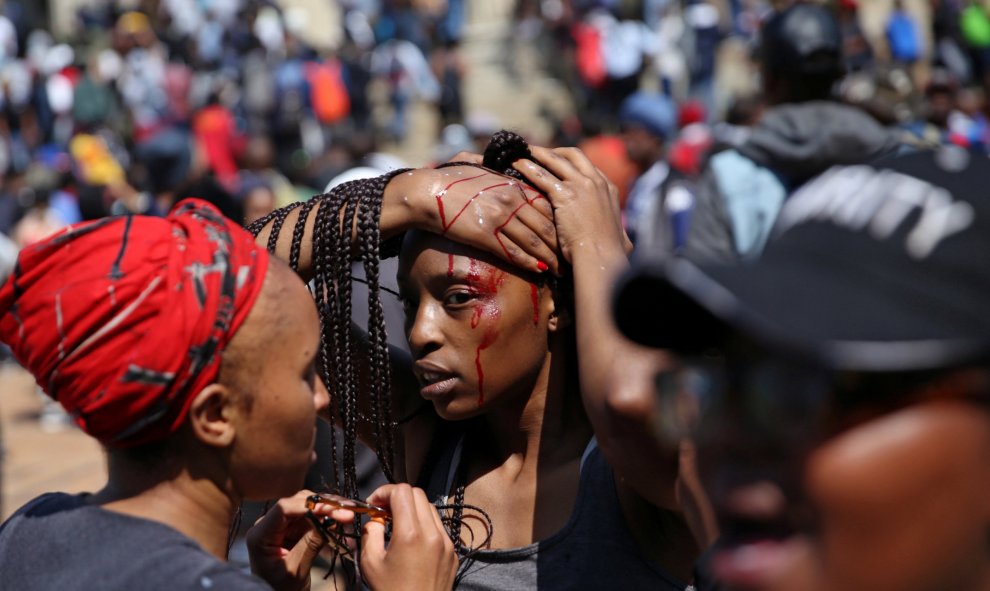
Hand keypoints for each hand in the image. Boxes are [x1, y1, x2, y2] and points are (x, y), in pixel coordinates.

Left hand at [246, 490, 354, 590]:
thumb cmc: (281, 589)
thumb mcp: (296, 568)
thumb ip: (311, 543)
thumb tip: (329, 519)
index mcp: (260, 534)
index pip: (284, 509)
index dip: (309, 505)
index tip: (332, 509)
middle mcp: (269, 525)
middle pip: (298, 503)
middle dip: (324, 506)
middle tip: (348, 512)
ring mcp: (281, 525)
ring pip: (308, 507)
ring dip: (329, 510)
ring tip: (349, 515)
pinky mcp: (293, 529)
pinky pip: (312, 517)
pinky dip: (327, 518)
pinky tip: (341, 520)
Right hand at [360, 484, 457, 590]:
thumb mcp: (371, 563)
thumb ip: (370, 533)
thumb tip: (375, 519)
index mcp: (411, 534)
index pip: (401, 492)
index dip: (384, 492)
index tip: (374, 505)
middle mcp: (433, 534)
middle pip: (417, 494)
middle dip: (397, 498)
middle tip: (383, 513)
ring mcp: (446, 543)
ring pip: (430, 508)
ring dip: (412, 509)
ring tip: (396, 525)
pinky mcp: (452, 552)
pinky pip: (439, 526)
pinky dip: (424, 524)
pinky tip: (411, 540)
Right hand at [386, 166, 558, 273]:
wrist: (427, 192)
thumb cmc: (450, 180)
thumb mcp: (479, 168)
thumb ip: (495, 168)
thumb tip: (502, 164)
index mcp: (511, 184)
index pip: (545, 203)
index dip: (559, 219)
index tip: (569, 231)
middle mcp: (510, 200)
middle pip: (544, 224)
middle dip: (560, 243)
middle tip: (571, 255)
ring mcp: (499, 218)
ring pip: (533, 241)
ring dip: (549, 257)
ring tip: (560, 268)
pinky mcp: (485, 235)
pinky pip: (513, 252)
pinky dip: (528, 262)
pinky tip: (539, 270)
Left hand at [512, 146, 630, 263]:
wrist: (601, 257)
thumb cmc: (609, 254)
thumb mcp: (620, 238)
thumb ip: (619, 234)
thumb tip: (626, 245)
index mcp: (608, 189)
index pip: (588, 167)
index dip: (571, 162)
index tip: (558, 163)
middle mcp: (596, 181)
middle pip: (574, 155)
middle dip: (555, 151)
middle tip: (539, 153)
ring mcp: (581, 185)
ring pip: (556, 160)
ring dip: (538, 154)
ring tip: (524, 152)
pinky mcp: (565, 194)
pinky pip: (542, 175)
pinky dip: (528, 167)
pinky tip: (517, 165)